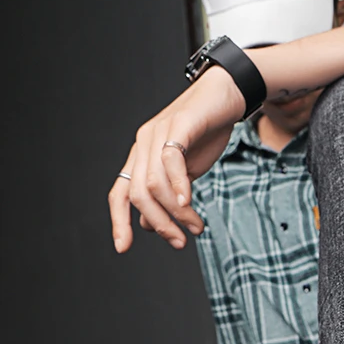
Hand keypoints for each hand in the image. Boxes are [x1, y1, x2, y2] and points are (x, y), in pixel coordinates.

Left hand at [109, 66, 245, 252]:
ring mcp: (159, 133)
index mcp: (140, 157)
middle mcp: (143, 144)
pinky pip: (171, 159)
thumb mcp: (183, 172)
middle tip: (179, 242)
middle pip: (137, 194)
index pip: (119, 192)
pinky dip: (178, 185)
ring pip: (154, 182)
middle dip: (158, 224)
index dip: (118, 221)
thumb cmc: (205, 134)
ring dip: (175, 212)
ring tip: (195, 226)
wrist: (225, 96)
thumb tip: (147, 224)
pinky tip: (188, 201)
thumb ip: (165, 194)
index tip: (123, 247)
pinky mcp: (179, 125)